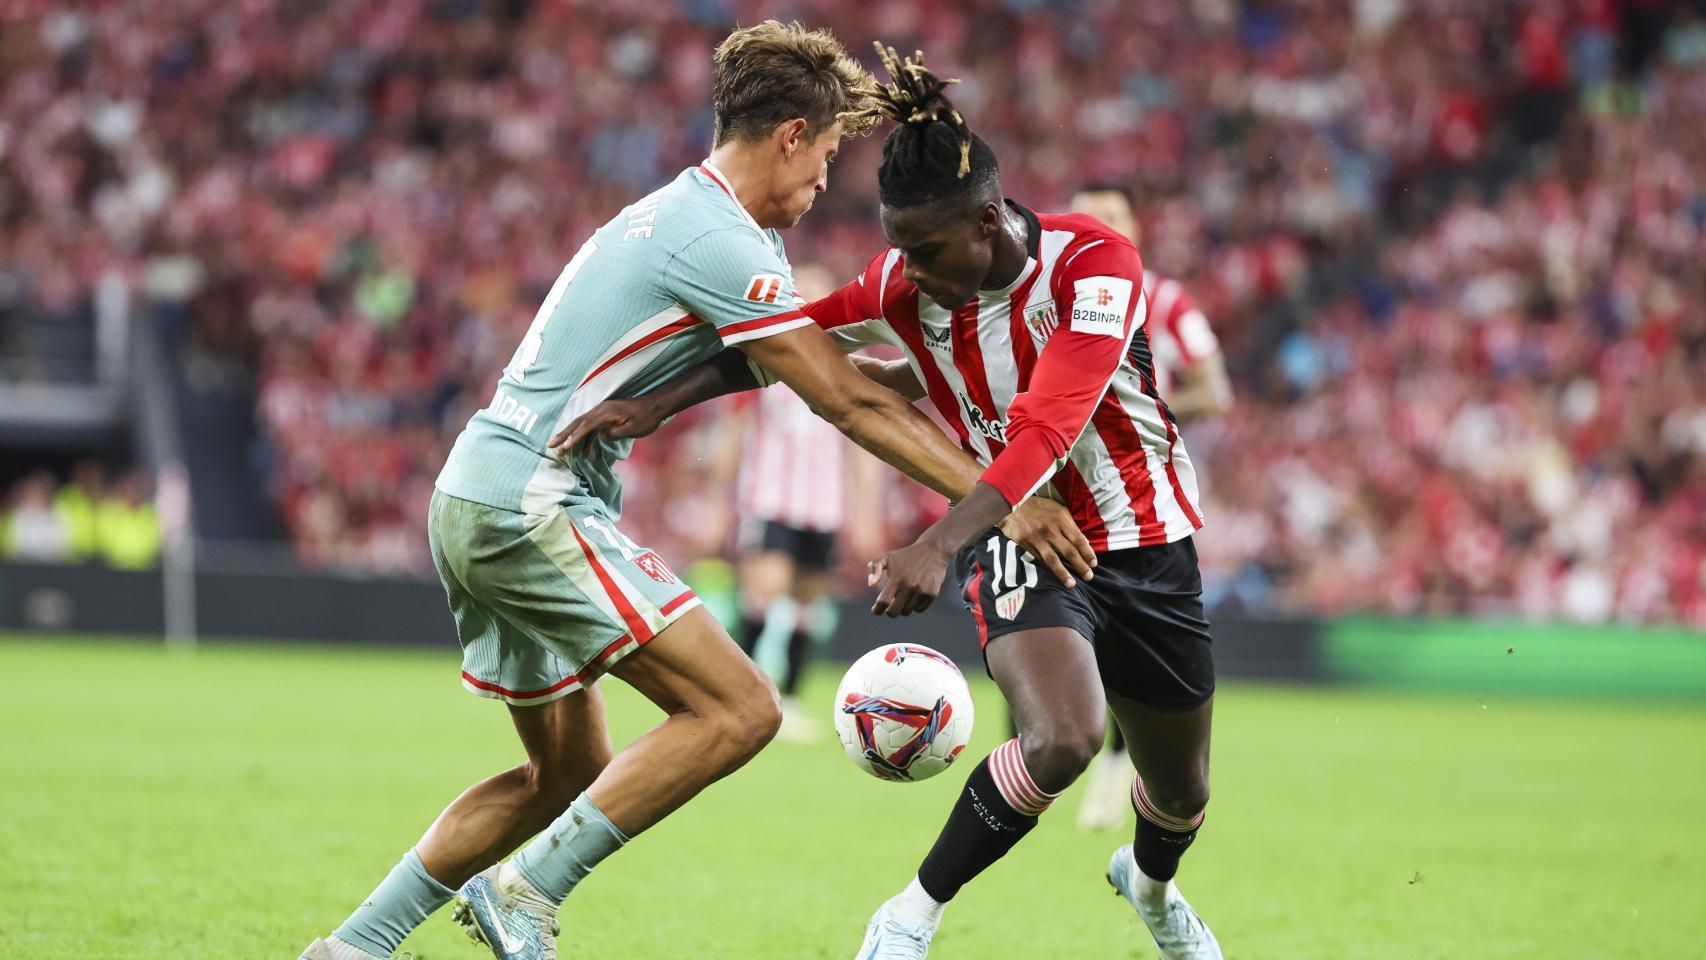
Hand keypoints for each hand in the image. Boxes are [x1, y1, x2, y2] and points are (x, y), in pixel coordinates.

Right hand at [548, 397, 665, 458]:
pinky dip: (586, 438)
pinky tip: (584, 452)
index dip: (574, 437)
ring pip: (582, 424)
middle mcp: (601, 409)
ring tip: (559, 448)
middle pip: (578, 423)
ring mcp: (602, 412)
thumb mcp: (632, 429)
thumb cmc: (646, 418)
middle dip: (564, 434)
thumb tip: (602, 436)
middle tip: (551, 445)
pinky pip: (592, 427)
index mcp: (606, 412)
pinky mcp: (606, 416)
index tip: (564, 447)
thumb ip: (615, 433)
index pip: (586, 426)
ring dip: (570, 436)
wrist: (655, 405)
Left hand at [867, 535, 953, 616]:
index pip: (883, 602)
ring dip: (902, 607)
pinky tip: (914, 596)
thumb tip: (870, 584)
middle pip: (894, 612)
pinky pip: (919, 609)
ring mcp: (921, 591)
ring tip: (903, 597)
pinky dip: (915, 606)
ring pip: (907, 612)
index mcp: (896, 579)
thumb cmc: (907, 555)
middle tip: (889, 605)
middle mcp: (909, 587)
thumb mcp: (888, 557)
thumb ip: (875, 568)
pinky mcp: (932, 594)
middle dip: (889, 611)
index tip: (876, 610)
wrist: (933, 550)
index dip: (877, 609)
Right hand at [998, 497, 1095, 587]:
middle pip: (1068, 551)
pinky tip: (1052, 575)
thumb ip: (1071, 524)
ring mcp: (1035, 537)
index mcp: (1060, 519)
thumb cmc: (1038, 507)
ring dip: (1063, 573)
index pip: (1078, 539)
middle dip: (1080, 565)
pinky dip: (1046, 568)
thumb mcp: (1057, 509)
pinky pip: (1037, 558)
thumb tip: (1084, 542)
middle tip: (1089, 576)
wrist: (1012, 503)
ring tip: (1071, 584)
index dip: (1087, 553)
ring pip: (1052, 559)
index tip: (1093, 564)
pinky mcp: (1023, 543)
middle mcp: (1049, 529)